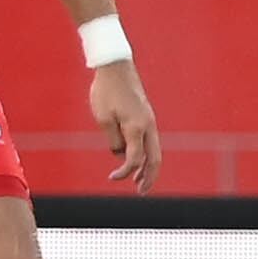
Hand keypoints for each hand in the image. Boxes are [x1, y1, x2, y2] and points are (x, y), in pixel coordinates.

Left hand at [88, 60, 159, 192]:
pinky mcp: (146, 116)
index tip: (112, 177)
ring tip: (139, 181)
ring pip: (155, 150)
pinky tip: (136, 160)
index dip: (124, 172)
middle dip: (149, 177)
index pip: (135, 159)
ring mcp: (149, 120)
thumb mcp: (103, 118)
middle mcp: (147, 125)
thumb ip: (113, 140)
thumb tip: (120, 153)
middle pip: (155, 159)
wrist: (116, 67)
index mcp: (136, 128)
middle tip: (141, 192)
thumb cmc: (106, 91)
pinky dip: (146, 154)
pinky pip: (149, 141)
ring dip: (148, 167)